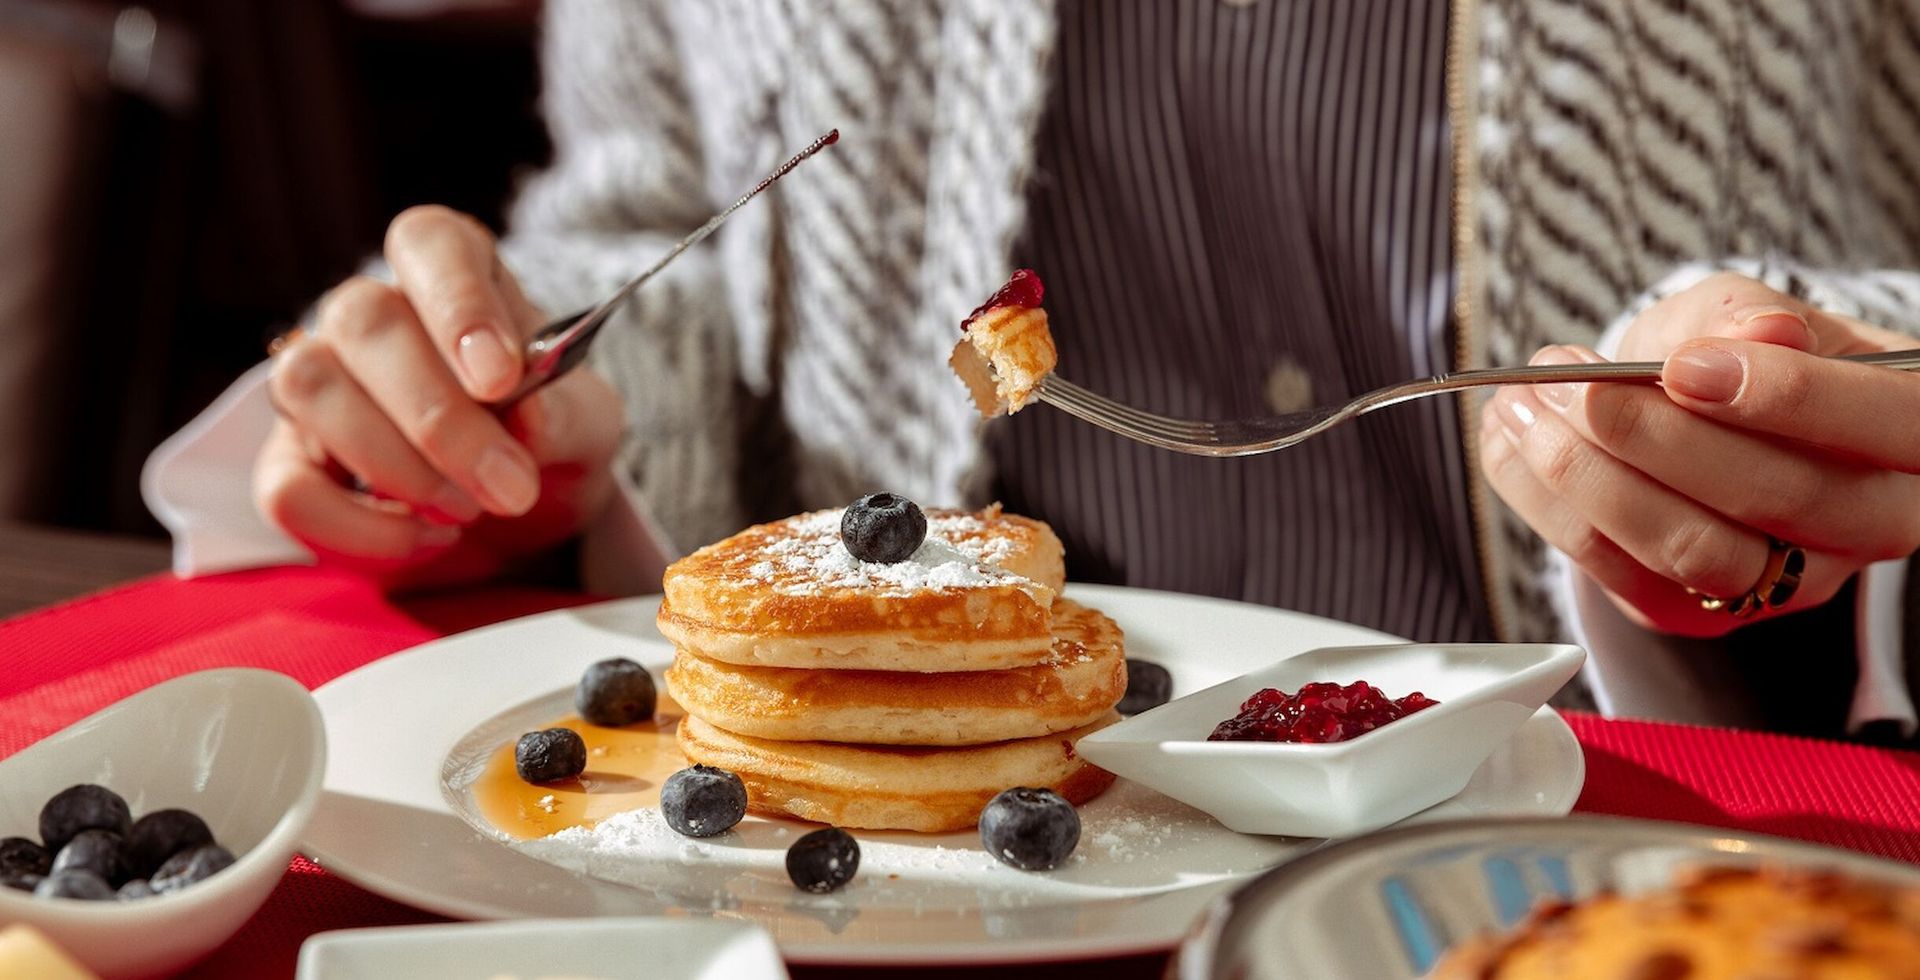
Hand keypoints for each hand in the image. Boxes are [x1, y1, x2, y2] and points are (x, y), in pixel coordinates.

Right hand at [255, 205, 623, 587]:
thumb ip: (566, 416)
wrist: (524, 510)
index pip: (428, 242)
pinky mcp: (291, 464)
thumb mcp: (586, 426)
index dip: (459, 304)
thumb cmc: (549, 438)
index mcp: (452, 272)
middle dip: (440, 419)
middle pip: (364, 320)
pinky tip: (425, 538)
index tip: (502, 378)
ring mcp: (318, 382)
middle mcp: (370, 314)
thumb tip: (526, 419)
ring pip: (309, 387)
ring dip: (396, 465)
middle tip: (509, 485)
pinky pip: (285, 488)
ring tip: (467, 509)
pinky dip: (359, 528)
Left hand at [1480, 272, 1919, 636]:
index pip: (1890, 426)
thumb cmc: (1732, 352)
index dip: (1789, 398)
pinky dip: (1553, 507)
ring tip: (1528, 405)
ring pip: (1698, 551)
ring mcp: (1790, 579)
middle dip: (1658, 437)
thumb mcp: (1743, 310)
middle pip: (1781, 498)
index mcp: (1909, 433)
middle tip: (1574, 382)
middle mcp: (1869, 521)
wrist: (1687, 412)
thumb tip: (1765, 331)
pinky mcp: (1704, 614)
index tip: (1684, 366)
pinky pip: (1626, 575)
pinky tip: (1513, 446)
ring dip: (1593, 476)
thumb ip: (1748, 316)